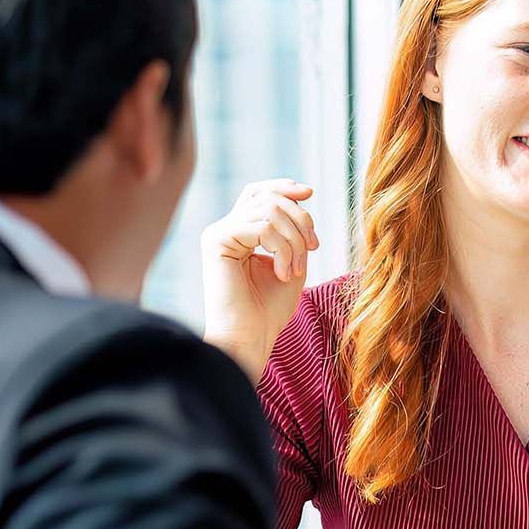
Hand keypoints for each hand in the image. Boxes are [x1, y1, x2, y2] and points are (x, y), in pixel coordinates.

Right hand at [201, 179, 319, 382]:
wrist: (250, 340)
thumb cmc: (268, 312)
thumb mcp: (291, 264)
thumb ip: (293, 234)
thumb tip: (301, 199)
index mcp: (238, 233)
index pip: (259, 193)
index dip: (284, 187)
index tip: (310, 192)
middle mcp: (224, 229)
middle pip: (268, 198)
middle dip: (300, 219)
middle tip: (313, 249)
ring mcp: (217, 234)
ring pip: (268, 211)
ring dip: (294, 239)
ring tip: (296, 269)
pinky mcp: (216, 242)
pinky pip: (261, 227)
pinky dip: (283, 249)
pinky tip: (284, 274)